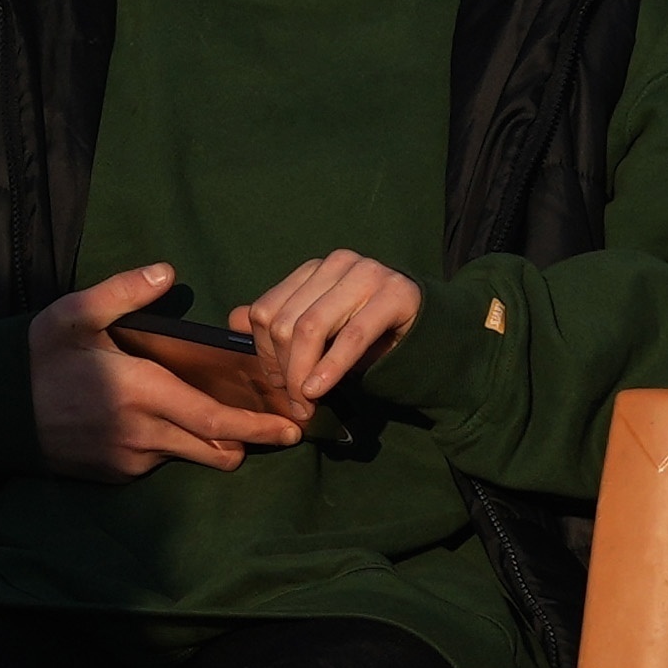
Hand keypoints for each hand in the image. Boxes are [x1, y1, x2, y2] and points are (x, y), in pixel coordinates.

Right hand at [26, 267, 300, 478]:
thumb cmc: (37, 356)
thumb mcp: (74, 314)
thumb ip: (124, 292)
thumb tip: (168, 272)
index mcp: (141, 391)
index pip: (215, 420)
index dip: (257, 428)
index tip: (291, 430)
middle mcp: (142, 434)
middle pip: (215, 450)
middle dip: (247, 440)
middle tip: (272, 426)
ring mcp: (128, 460)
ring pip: (189, 457)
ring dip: (208, 441)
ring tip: (214, 417)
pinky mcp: (114, 474)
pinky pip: (158, 462)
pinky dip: (171, 446)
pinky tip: (158, 421)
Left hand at [223, 248, 421, 410]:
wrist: (434, 335)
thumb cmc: (373, 338)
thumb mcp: (323, 333)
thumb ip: (281, 326)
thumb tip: (232, 320)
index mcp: (316, 269)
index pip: (267, 310)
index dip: (264, 354)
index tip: (276, 385)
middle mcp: (339, 264)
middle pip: (286, 321)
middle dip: (284, 370)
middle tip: (295, 404)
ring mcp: (369, 274)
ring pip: (312, 327)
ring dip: (302, 373)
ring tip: (306, 404)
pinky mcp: (396, 294)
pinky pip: (351, 336)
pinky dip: (330, 367)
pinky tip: (319, 390)